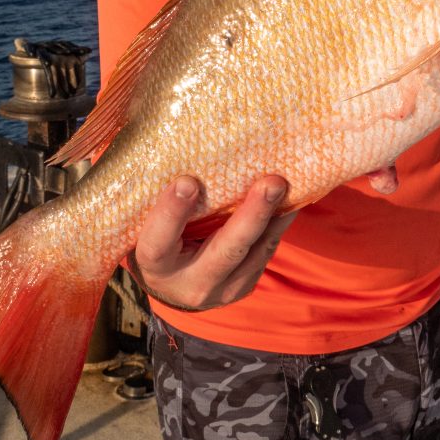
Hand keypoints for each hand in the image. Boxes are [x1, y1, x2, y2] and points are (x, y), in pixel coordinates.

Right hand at [130, 175, 296, 311]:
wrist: (173, 286)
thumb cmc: (159, 239)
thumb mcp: (149, 225)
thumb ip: (164, 200)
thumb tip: (186, 149)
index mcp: (154, 265)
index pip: (159, 241)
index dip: (172, 213)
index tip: (187, 181)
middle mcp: (189, 283)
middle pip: (225, 251)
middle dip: (251, 216)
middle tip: (272, 183)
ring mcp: (222, 290)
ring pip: (255, 252)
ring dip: (275, 217)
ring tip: (288, 185)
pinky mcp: (245, 285)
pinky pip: (266, 251)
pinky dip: (279, 223)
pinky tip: (290, 197)